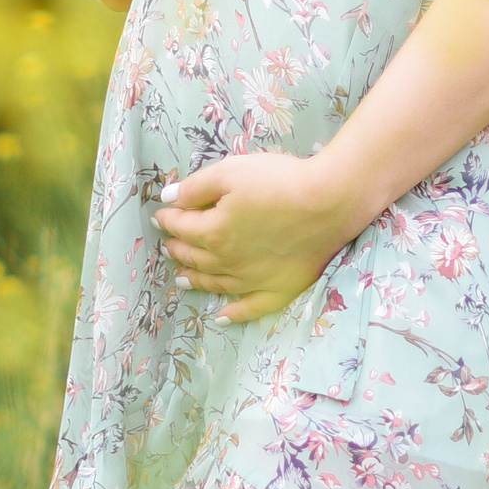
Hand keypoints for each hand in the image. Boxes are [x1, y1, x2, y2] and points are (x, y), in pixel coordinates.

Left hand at [152, 151, 368, 323]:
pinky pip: (250, 308)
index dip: (169, 219)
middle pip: (196, 257)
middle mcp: (228, 262)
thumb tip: (168, 199)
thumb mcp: (230, 172)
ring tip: (182, 279)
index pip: (183, 226)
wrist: (327, 204)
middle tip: (169, 246)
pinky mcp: (278, 289)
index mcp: (213, 232)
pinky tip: (221, 316)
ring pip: (216, 284)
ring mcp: (253, 280)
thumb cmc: (278, 182)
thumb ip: (195, 187)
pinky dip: (233, 313)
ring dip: (196, 280)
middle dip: (178, 250)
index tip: (161, 215)